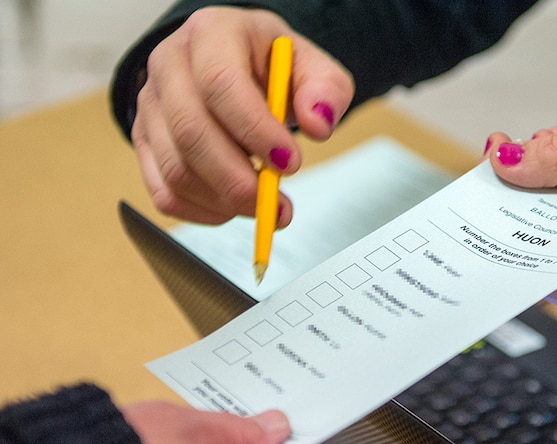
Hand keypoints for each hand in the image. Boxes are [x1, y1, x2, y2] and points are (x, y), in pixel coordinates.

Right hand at [132, 6, 354, 223]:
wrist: (241, 66)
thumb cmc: (271, 65)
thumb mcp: (311, 66)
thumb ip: (326, 91)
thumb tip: (319, 124)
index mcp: (212, 34)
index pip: (220, 83)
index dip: (255, 130)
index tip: (288, 163)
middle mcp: (170, 66)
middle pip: (191, 132)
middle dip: (238, 181)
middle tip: (277, 203)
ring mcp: (151, 106)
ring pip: (176, 169)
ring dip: (224, 201)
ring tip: (264, 204)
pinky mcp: (146, 144)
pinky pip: (165, 193)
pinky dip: (204, 213)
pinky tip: (234, 208)